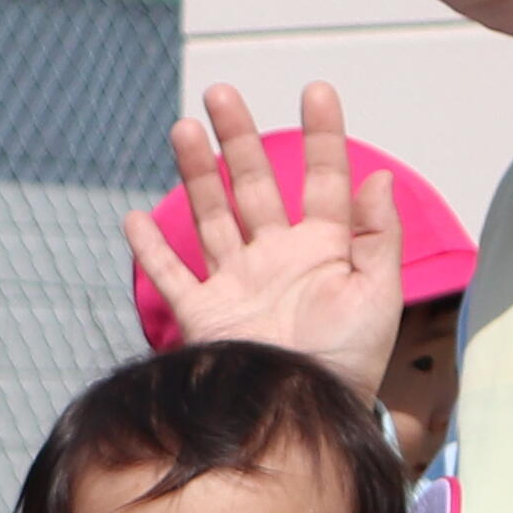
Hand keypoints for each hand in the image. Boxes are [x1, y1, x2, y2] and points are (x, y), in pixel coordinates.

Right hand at [140, 80, 403, 397]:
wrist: (302, 421)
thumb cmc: (348, 365)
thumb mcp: (379, 297)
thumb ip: (379, 237)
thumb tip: (379, 177)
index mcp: (324, 250)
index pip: (323, 179)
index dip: (322, 135)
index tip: (317, 91)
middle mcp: (276, 258)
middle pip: (252, 184)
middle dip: (237, 137)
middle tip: (221, 93)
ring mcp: (237, 284)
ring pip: (210, 216)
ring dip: (194, 173)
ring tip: (181, 129)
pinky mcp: (204, 315)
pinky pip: (173, 276)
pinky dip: (151, 251)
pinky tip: (133, 218)